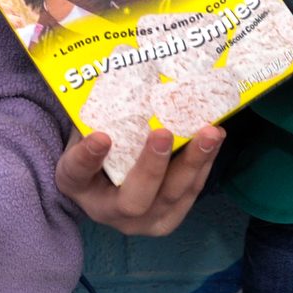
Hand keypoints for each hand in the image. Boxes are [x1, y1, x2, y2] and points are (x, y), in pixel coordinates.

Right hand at [53, 123, 224, 235]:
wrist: (107, 186)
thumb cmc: (96, 151)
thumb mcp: (85, 132)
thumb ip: (97, 114)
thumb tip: (119, 72)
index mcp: (77, 185)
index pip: (78, 173)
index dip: (88, 158)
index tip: (101, 137)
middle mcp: (108, 212)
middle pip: (133, 200)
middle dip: (153, 166)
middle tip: (164, 133)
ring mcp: (143, 220)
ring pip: (171, 196)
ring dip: (193, 163)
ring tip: (210, 133)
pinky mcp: (170, 217)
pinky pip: (190, 192)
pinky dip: (204, 163)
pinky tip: (214, 139)